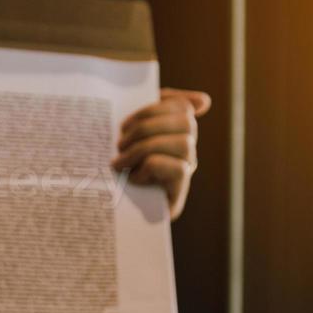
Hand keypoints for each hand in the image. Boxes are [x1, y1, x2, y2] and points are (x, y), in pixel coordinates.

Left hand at [113, 88, 210, 219]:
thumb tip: (204, 101)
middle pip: (186, 122)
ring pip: (183, 143)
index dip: (153, 109)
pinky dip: (151, 168)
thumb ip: (158, 108)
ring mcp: (187, 171)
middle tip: (119, 145)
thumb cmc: (119, 167)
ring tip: (120, 162)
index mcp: (177, 131)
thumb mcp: (133, 133)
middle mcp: (187, 150)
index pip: (181, 106)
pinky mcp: (180, 193)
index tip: (125, 125)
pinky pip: (178, 168)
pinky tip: (133, 178)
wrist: (109, 211)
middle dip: (145, 129)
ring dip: (144, 149)